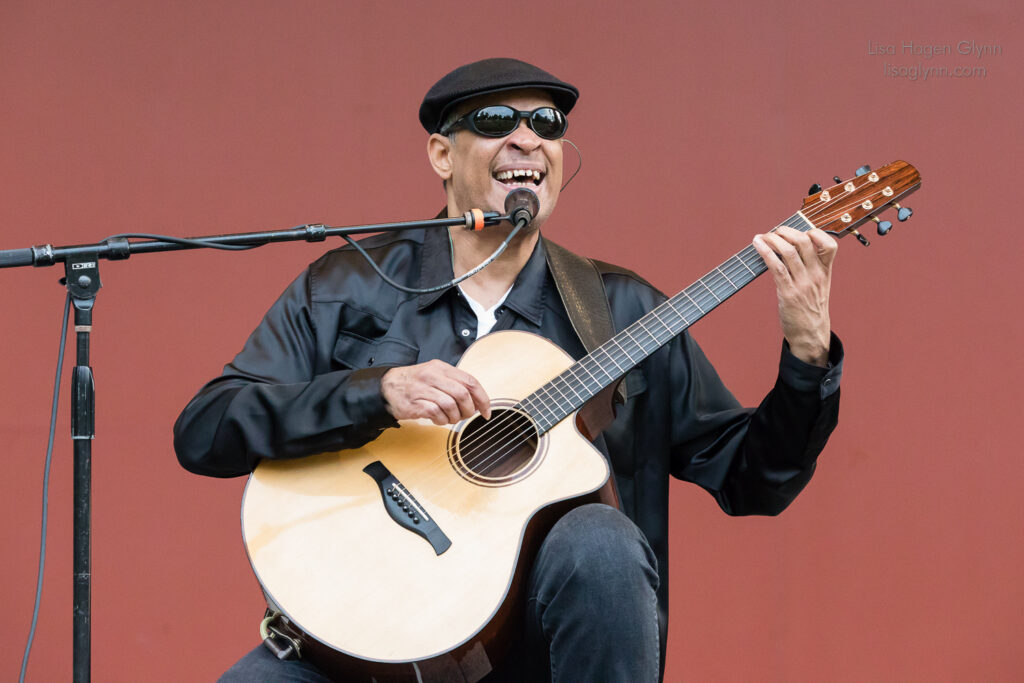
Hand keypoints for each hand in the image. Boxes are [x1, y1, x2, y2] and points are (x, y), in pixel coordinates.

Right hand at [381, 360, 490, 424]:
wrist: (386, 387)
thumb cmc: (415, 384)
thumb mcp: (435, 376)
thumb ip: (455, 384)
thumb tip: (478, 402)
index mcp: (441, 368)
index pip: (470, 381)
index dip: (482, 398)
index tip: (486, 411)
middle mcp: (433, 376)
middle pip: (462, 394)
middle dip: (469, 410)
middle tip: (465, 416)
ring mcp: (423, 389)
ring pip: (450, 405)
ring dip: (454, 417)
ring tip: (450, 419)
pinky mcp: (414, 403)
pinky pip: (436, 413)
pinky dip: (441, 420)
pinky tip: (438, 420)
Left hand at [752, 226, 836, 366]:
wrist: (811, 334)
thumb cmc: (811, 309)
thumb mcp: (819, 286)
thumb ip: (810, 267)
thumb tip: (790, 247)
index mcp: (826, 272)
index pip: (830, 244)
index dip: (815, 233)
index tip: (799, 232)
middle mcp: (816, 275)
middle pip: (804, 241)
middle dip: (786, 231)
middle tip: (774, 232)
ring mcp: (802, 283)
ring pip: (788, 251)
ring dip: (772, 239)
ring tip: (762, 237)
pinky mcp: (788, 292)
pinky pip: (776, 266)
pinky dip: (765, 252)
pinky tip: (757, 245)